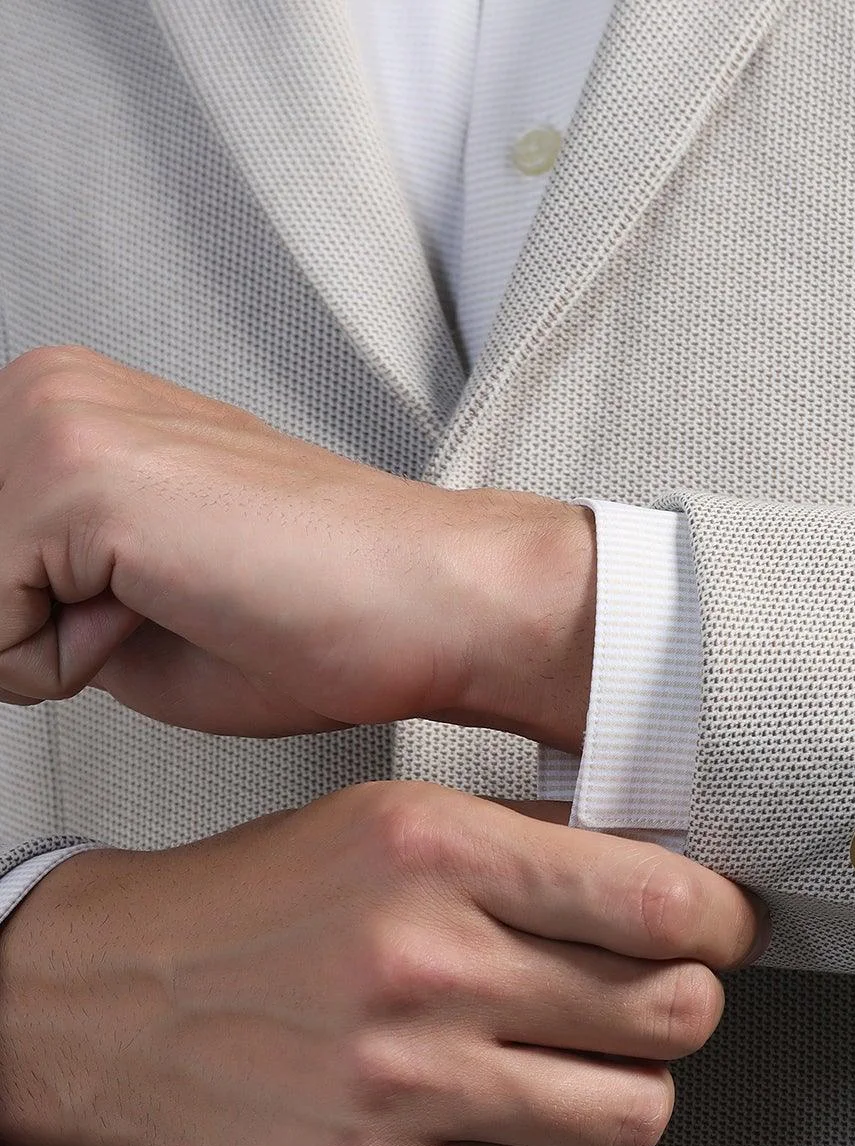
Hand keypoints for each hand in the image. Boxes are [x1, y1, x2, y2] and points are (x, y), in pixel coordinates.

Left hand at [0, 347, 595, 747]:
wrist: (432, 606)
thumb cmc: (319, 617)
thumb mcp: (115, 613)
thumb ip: (30, 600)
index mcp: (65, 407)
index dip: (48, 630)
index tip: (150, 612)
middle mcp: (46, 389)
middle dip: (42, 636)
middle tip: (168, 612)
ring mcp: (54, 421)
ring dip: (62, 650)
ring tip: (178, 607)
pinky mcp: (74, 476)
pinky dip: (75, 666)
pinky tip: (178, 610)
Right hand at [0, 785, 764, 1145]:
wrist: (117, 1007)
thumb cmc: (265, 910)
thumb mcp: (390, 825)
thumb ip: (532, 848)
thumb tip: (673, 877)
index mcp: (438, 852)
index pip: (665, 902)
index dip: (722, 924)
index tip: (721, 934)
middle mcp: (426, 965)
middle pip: (674, 1014)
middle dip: (683, 1008)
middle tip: (652, 1001)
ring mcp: (403, 1084)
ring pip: (635, 1115)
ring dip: (628, 1093)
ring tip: (585, 1068)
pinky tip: (510, 1123)